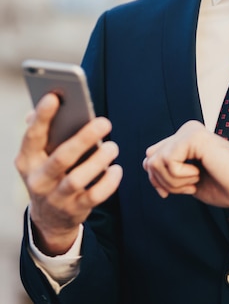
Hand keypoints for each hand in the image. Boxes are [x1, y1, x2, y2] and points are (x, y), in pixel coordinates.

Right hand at [15, 93, 122, 255]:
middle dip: (84, 139)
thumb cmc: (49, 171)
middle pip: (61, 158)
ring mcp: (56, 198)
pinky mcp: (74, 210)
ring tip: (113, 146)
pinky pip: (94, 197)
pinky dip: (108, 183)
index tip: (54, 96)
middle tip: (104, 122)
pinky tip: (116, 169)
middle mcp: (38, 180)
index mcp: (27, 160)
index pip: (32, 136)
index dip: (42, 117)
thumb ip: (44, 129)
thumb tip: (50, 99)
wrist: (49, 217)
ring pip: (77, 180)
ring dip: (98, 161)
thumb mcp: (39, 155)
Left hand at [144, 120, 228, 208]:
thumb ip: (169, 169)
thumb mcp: (189, 179)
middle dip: (164, 182)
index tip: (180, 190)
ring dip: (174, 182)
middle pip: (149, 160)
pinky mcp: (195, 136)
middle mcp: (187, 129)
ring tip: (196, 180)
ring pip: (155, 162)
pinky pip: (166, 161)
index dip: (158, 179)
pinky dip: (179, 177)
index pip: (151, 157)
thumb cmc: (226, 186)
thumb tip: (147, 163)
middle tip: (190, 185)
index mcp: (186, 138)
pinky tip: (199, 174)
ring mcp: (191, 130)